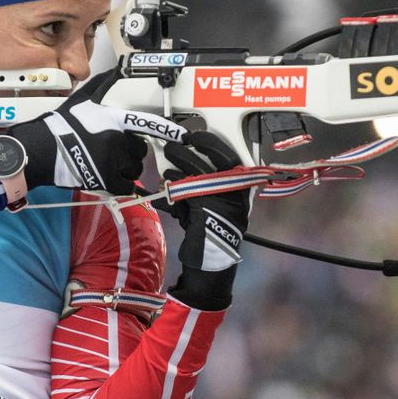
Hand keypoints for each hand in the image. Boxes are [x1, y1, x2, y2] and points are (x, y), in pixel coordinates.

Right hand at [3, 68, 186, 193]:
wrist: (40, 150)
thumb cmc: (60, 124)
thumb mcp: (82, 99)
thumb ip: (102, 84)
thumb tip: (116, 68)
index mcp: (114, 120)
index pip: (146, 124)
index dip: (168, 130)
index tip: (185, 136)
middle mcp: (117, 141)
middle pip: (140, 150)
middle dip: (131, 151)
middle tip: (113, 150)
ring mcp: (112, 162)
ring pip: (133, 169)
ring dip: (125, 168)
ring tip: (106, 163)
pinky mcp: (105, 181)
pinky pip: (125, 186)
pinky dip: (120, 185)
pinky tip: (109, 179)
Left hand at [162, 131, 250, 309]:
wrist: (214, 262)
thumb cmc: (212, 230)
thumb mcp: (213, 202)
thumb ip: (203, 183)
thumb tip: (180, 163)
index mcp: (239, 187)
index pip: (227, 157)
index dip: (210, 144)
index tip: (194, 136)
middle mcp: (233, 193)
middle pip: (207, 163)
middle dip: (185, 153)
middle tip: (171, 147)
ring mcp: (220, 203)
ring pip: (193, 177)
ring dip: (175, 170)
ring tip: (165, 170)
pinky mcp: (204, 212)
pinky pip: (183, 194)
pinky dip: (168, 190)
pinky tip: (158, 187)